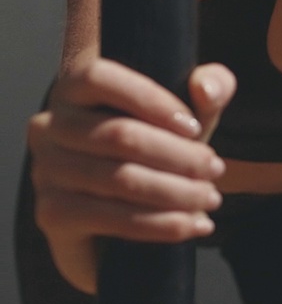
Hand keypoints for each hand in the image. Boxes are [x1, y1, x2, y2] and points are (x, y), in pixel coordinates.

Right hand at [27, 57, 236, 293]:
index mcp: (74, 89)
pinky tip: (190, 225)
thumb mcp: (186, 119)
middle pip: (118, 135)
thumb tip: (204, 87)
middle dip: (178, 155)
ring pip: (119, 178)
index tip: (195, 127)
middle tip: (215, 170)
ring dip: (175, 192)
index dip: (150, 100)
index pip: (100, 78)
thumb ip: (209, 91)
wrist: (118, 223)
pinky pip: (110, 217)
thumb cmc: (156, 154)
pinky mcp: (52, 213)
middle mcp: (48, 125)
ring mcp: (45, 170)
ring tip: (210, 198)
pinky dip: (159, 224)